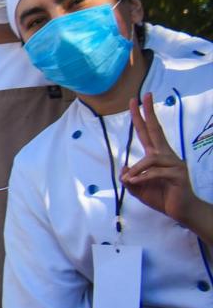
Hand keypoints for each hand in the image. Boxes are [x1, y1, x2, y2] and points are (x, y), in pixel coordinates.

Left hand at [123, 92, 207, 229]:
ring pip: (150, 159)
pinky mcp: (178, 175)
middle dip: (148, 113)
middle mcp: (167, 156)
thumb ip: (130, 179)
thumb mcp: (138, 188)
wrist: (181, 211)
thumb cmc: (161, 197)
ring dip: (137, 170)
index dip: (141, 117)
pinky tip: (136, 183)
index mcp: (157, 156)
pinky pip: (155, 172)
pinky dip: (143, 178)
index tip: (135, 100)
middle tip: (142, 97)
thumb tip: (125, 168)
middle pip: (156, 130)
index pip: (148, 132)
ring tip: (131, 181)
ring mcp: (174, 164)